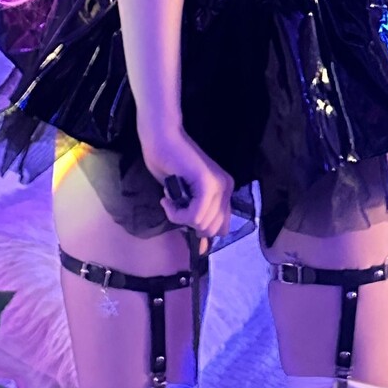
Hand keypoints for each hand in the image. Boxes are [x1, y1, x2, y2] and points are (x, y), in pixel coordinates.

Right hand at [138, 120, 233, 242]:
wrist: (161, 138)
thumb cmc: (168, 164)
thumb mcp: (185, 197)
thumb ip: (196, 216)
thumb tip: (204, 248)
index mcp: (225, 191)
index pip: (221, 228)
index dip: (199, 229)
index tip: (180, 216)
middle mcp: (227, 189)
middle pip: (211, 229)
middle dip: (187, 223)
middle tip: (173, 205)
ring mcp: (219, 185)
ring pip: (202, 224)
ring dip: (178, 217)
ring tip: (169, 199)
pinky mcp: (207, 184)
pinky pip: (194, 215)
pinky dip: (176, 213)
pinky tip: (166, 198)